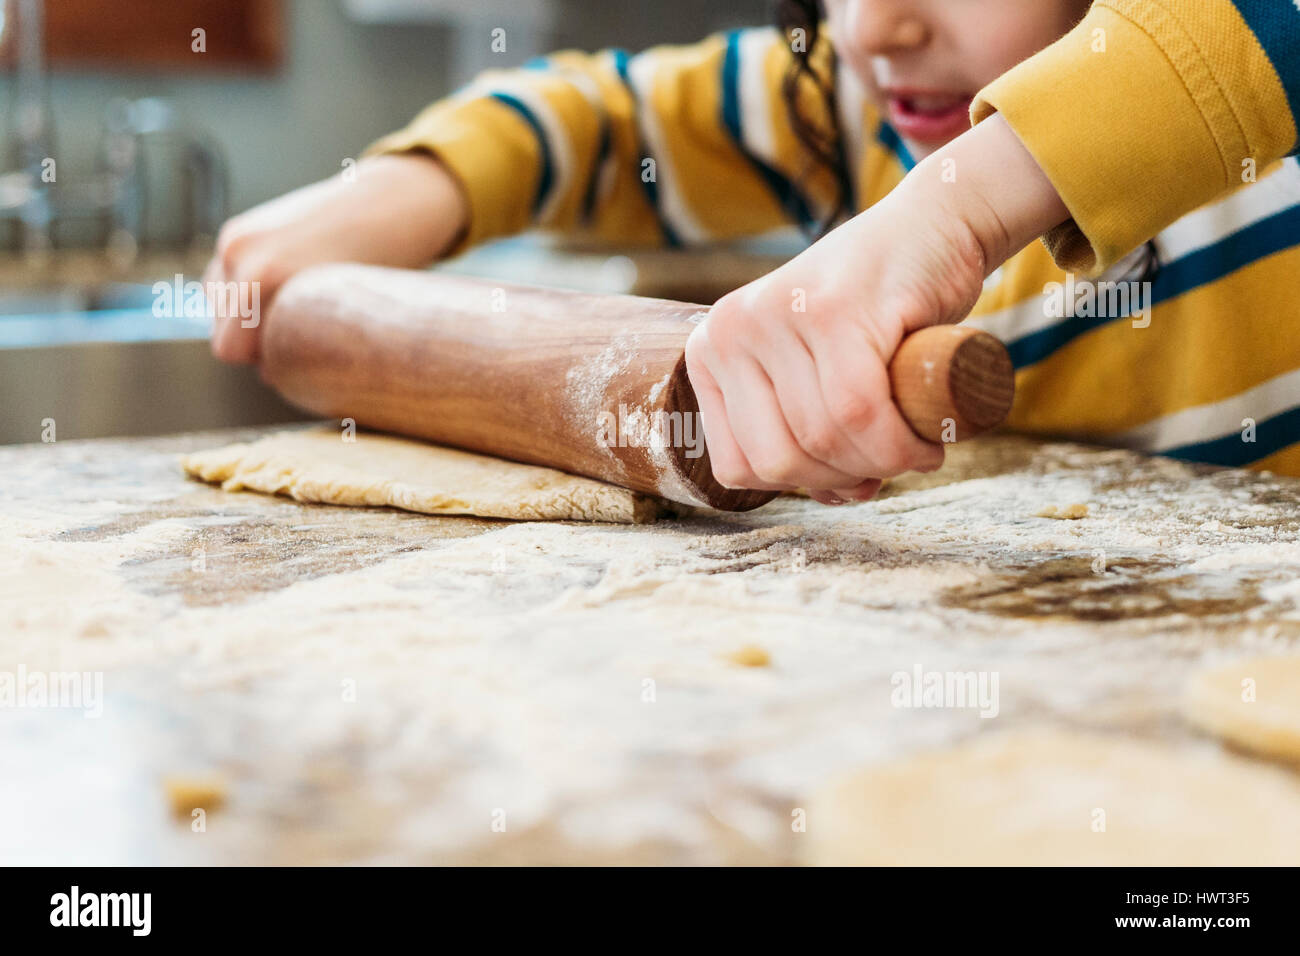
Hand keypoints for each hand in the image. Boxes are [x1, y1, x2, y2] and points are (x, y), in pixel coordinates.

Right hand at [206, 153, 467, 363]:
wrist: (385, 204)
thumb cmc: (377, 265)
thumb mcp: (342, 316)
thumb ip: (300, 347)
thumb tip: (270, 373)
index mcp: (263, 277)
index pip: (230, 349)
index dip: (262, 361)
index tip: (295, 356)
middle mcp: (240, 255)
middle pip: (222, 330)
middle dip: (256, 339)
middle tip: (301, 331)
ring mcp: (234, 239)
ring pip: (220, 305)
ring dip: (247, 314)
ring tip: (295, 304)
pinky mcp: (236, 229)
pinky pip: (223, 279)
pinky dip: (246, 290)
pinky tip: (285, 283)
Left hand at [685, 114, 1067, 504]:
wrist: (933, 229)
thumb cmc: (877, 312)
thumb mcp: (816, 372)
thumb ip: (807, 432)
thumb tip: (828, 498)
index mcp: (712, 352)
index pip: (738, 467)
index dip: (802, 488)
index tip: (851, 473)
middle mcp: (730, 329)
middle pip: (778, 460)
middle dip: (841, 480)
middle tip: (889, 462)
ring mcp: (778, 314)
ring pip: (822, 438)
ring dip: (882, 464)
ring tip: (916, 446)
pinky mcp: (834, 309)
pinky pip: (859, 412)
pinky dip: (901, 445)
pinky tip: (928, 441)